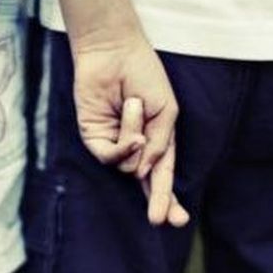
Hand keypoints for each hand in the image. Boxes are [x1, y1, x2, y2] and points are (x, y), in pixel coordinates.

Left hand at [71, 27, 188, 226]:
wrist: (115, 52)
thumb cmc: (145, 77)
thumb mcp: (167, 114)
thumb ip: (160, 146)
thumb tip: (144, 174)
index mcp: (156, 142)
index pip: (163, 177)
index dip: (169, 199)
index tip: (179, 220)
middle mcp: (135, 147)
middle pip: (145, 185)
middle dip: (157, 201)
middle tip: (160, 220)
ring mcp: (114, 144)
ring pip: (130, 165)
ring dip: (136, 134)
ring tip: (134, 104)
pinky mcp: (93, 138)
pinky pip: (110, 156)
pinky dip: (122, 140)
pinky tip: (128, 113)